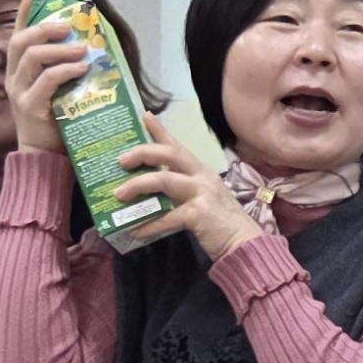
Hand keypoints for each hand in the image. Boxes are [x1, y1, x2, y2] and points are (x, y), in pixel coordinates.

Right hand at [2, 18, 94, 160]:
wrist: (42, 155)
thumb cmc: (54, 121)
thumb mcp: (56, 91)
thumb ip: (62, 71)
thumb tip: (88, 49)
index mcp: (17, 72)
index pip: (16, 36)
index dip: (22, 14)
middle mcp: (14, 78)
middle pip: (21, 42)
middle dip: (44, 28)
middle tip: (67, 26)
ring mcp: (19, 92)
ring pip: (33, 57)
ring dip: (59, 48)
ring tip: (81, 48)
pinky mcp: (30, 106)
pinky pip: (47, 80)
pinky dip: (65, 70)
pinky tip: (81, 67)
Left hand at [106, 116, 258, 260]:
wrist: (244, 245)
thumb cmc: (222, 225)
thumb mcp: (203, 201)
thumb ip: (181, 196)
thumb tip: (150, 198)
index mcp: (202, 173)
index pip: (178, 146)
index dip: (160, 130)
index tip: (144, 116)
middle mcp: (202, 177)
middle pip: (170, 154)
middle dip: (142, 153)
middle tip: (121, 160)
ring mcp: (202, 193)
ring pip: (164, 179)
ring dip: (138, 185)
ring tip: (118, 195)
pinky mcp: (199, 213)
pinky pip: (167, 217)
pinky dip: (149, 224)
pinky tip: (135, 231)